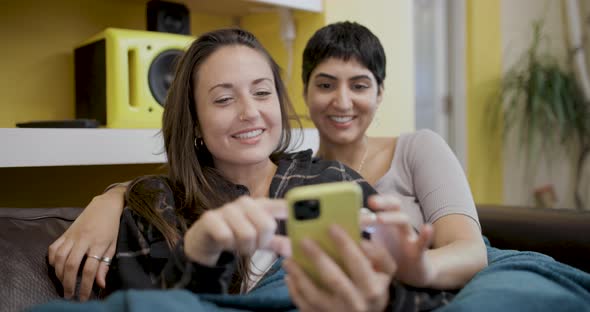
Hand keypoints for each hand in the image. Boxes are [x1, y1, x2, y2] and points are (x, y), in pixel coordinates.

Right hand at [47, 186, 125, 300]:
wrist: (105, 205)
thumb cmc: (112, 227)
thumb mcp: (113, 245)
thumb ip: (105, 265)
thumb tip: (100, 285)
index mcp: (98, 244)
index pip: (89, 269)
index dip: (85, 286)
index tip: (83, 298)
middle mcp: (83, 240)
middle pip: (70, 265)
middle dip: (68, 283)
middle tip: (69, 295)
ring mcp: (71, 235)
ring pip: (59, 257)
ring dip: (59, 274)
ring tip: (63, 283)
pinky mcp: (64, 232)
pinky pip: (53, 248)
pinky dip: (52, 260)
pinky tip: (56, 267)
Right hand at [183, 196, 289, 265]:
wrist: (203, 238)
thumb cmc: (234, 235)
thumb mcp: (257, 239)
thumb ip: (276, 242)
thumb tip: (294, 250)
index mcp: (260, 205)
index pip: (281, 205)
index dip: (293, 210)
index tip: (307, 213)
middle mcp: (245, 203)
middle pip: (267, 225)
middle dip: (261, 242)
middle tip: (253, 245)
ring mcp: (227, 209)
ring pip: (247, 234)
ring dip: (244, 247)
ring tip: (238, 246)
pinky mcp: (210, 218)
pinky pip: (226, 237)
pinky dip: (227, 246)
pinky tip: (224, 243)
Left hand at [284, 225, 395, 311]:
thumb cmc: (373, 286)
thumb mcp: (384, 271)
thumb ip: (378, 254)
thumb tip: (361, 240)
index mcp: (372, 287)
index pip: (358, 262)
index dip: (345, 244)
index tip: (331, 227)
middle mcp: (355, 302)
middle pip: (334, 279)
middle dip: (318, 258)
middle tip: (304, 240)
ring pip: (314, 295)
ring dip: (299, 275)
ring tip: (289, 260)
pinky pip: (305, 305)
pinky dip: (295, 290)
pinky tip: (290, 276)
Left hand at [365, 195, 435, 287]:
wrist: (412, 273)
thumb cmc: (389, 252)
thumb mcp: (373, 240)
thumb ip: (362, 230)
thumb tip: (342, 220)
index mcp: (386, 220)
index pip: (381, 203)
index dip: (369, 200)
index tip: (357, 199)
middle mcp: (398, 224)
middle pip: (393, 206)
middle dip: (383, 202)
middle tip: (370, 201)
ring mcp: (409, 236)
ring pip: (404, 221)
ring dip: (392, 218)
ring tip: (380, 219)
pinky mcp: (418, 252)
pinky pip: (422, 242)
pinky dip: (425, 235)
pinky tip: (427, 227)